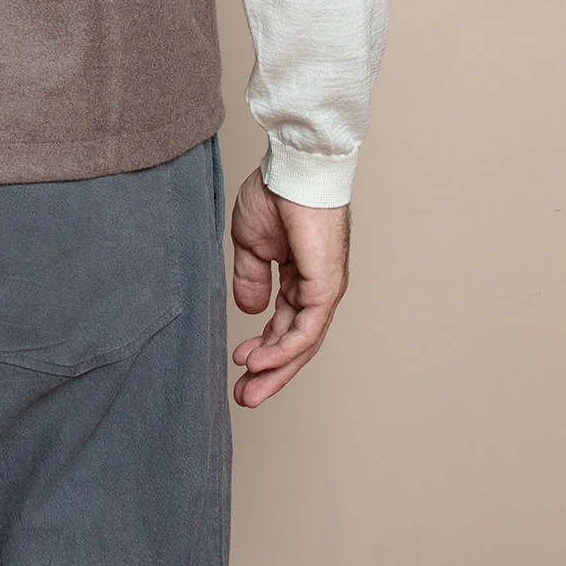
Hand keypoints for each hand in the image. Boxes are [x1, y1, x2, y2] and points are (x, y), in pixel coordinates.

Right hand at [229, 167, 349, 407]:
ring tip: (249, 390)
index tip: (238, 365)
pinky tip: (260, 361)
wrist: (292, 168)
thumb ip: (251, 278)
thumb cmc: (275, 194)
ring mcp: (325, 288)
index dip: (263, 348)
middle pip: (295, 342)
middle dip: (270, 372)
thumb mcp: (251, 245)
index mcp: (300, 277)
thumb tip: (251, 311)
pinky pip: (306, 328)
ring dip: (275, 369)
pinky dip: (283, 348)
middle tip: (245, 397)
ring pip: (303, 342)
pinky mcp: (326, 285)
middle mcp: (317, 288)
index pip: (284, 324)